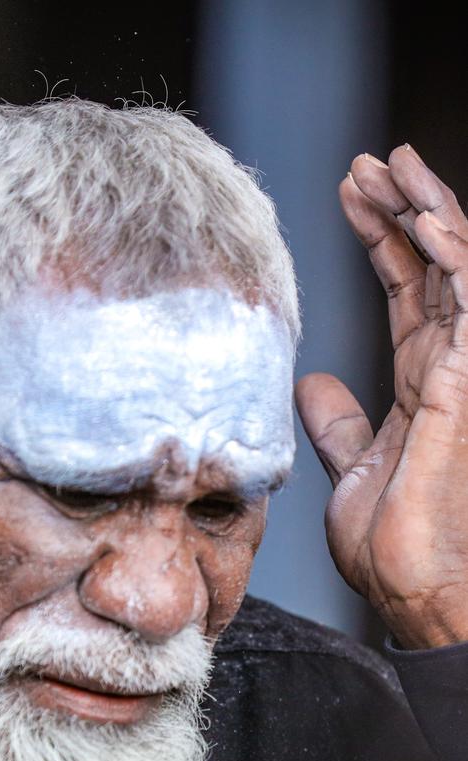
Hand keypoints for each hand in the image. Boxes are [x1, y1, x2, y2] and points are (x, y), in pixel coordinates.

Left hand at [296, 144, 467, 648]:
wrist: (411, 594)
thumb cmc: (392, 544)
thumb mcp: (350, 468)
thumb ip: (339, 424)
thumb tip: (312, 384)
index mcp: (419, 380)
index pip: (406, 288)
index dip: (381, 237)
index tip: (347, 193)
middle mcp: (447, 368)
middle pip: (433, 267)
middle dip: (403, 207)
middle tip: (368, 162)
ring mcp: (464, 376)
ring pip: (459, 271)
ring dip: (428, 212)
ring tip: (391, 166)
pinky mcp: (467, 390)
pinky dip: (452, 259)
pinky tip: (422, 219)